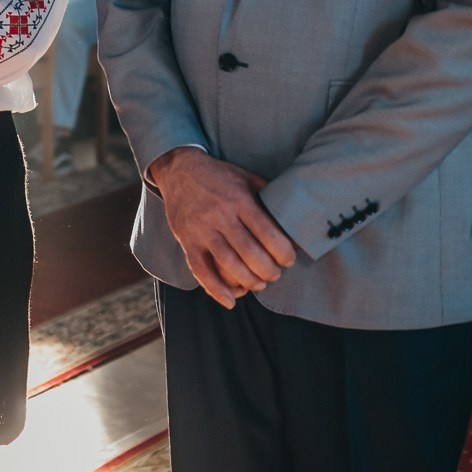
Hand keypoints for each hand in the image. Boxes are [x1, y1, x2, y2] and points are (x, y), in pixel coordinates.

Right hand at [149, 148, 296, 307]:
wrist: (179, 169)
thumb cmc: (219, 176)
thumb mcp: (246, 177)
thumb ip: (267, 196)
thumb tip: (292, 216)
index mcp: (239, 199)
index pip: (266, 232)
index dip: (282, 251)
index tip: (289, 259)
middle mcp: (220, 215)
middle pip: (249, 252)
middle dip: (268, 270)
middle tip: (275, 274)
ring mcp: (201, 229)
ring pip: (228, 264)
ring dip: (248, 281)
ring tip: (259, 284)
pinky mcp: (186, 240)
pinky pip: (200, 269)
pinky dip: (215, 289)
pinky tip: (231, 301)